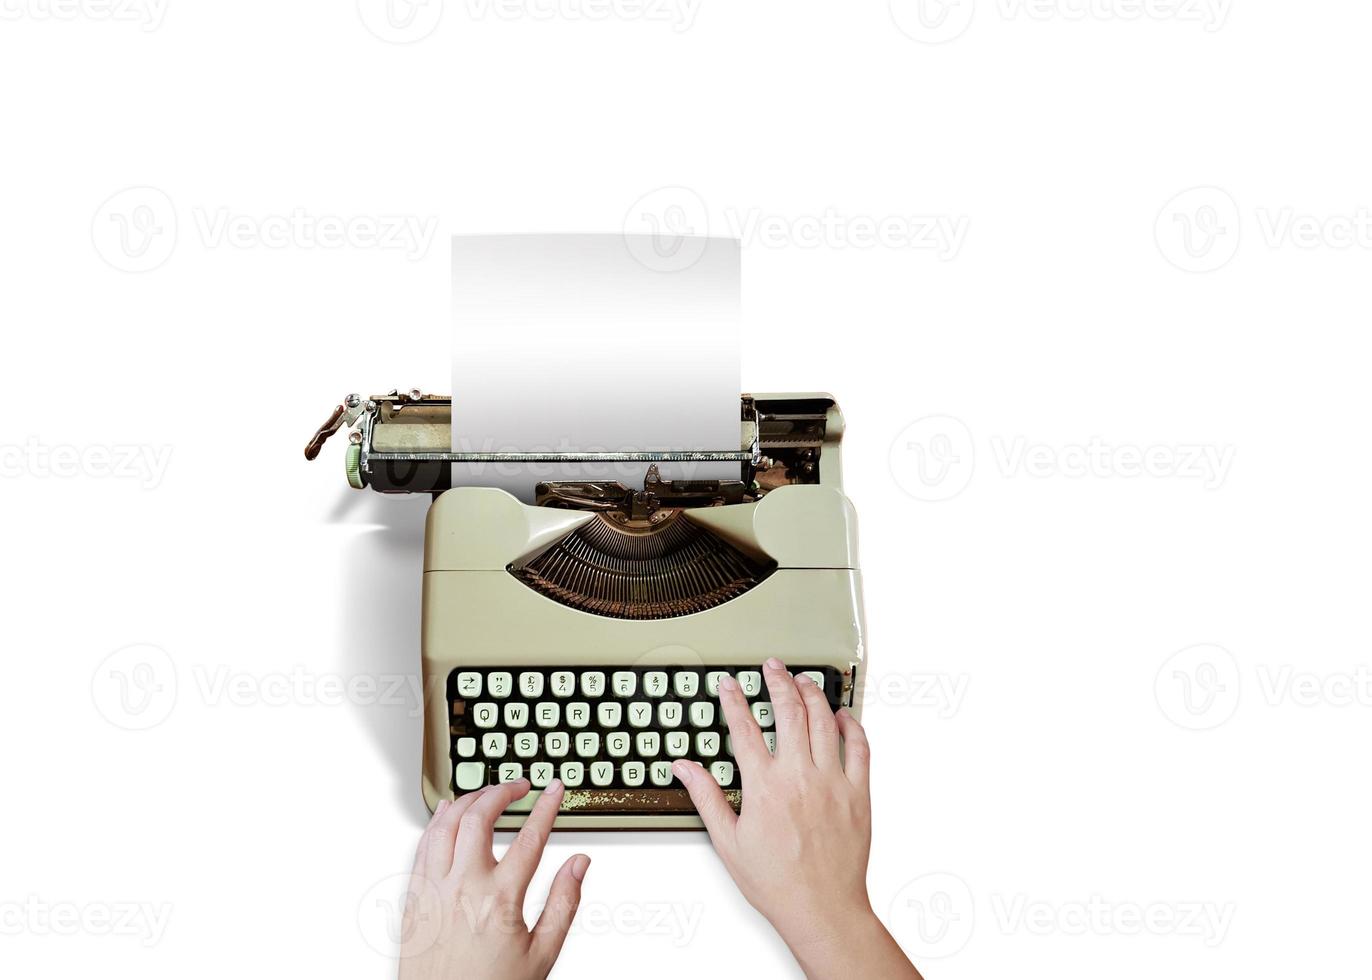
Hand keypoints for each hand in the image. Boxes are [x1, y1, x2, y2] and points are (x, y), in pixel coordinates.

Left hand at [398, 779, 588, 979]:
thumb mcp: (541, 955)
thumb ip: (564, 904)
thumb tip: (579, 864)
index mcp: (500, 899)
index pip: (530, 836)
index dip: (545, 806)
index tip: (553, 790)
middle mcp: (463, 886)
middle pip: (480, 816)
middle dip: (502, 791)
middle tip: (519, 785)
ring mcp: (434, 889)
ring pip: (446, 823)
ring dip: (468, 799)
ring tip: (486, 793)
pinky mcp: (413, 897)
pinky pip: (423, 845)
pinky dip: (438, 821)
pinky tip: (448, 814)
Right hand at [672, 658, 919, 979]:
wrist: (821, 908)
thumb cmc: (777, 882)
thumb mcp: (728, 842)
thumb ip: (707, 798)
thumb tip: (685, 769)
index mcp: (764, 786)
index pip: (743, 728)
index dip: (733, 700)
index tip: (729, 684)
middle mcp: (799, 775)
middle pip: (789, 711)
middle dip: (778, 681)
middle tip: (772, 666)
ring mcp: (832, 781)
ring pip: (825, 721)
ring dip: (813, 694)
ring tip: (804, 680)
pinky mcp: (858, 793)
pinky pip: (859, 748)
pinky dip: (852, 726)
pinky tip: (844, 716)